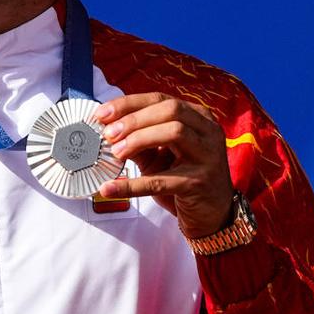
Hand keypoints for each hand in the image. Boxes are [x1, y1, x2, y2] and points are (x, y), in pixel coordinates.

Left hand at [94, 93, 233, 238]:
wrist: (212, 214)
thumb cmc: (183, 177)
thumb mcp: (159, 154)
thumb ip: (138, 139)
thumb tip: (106, 129)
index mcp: (198, 117)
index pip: (160, 99)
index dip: (129, 104)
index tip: (102, 114)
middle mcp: (207, 131)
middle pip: (170, 110)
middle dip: (134, 119)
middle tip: (108, 134)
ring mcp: (207, 155)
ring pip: (174, 132)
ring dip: (139, 139)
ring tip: (116, 153)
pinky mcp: (199, 183)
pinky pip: (161, 180)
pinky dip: (132, 185)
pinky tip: (110, 188)